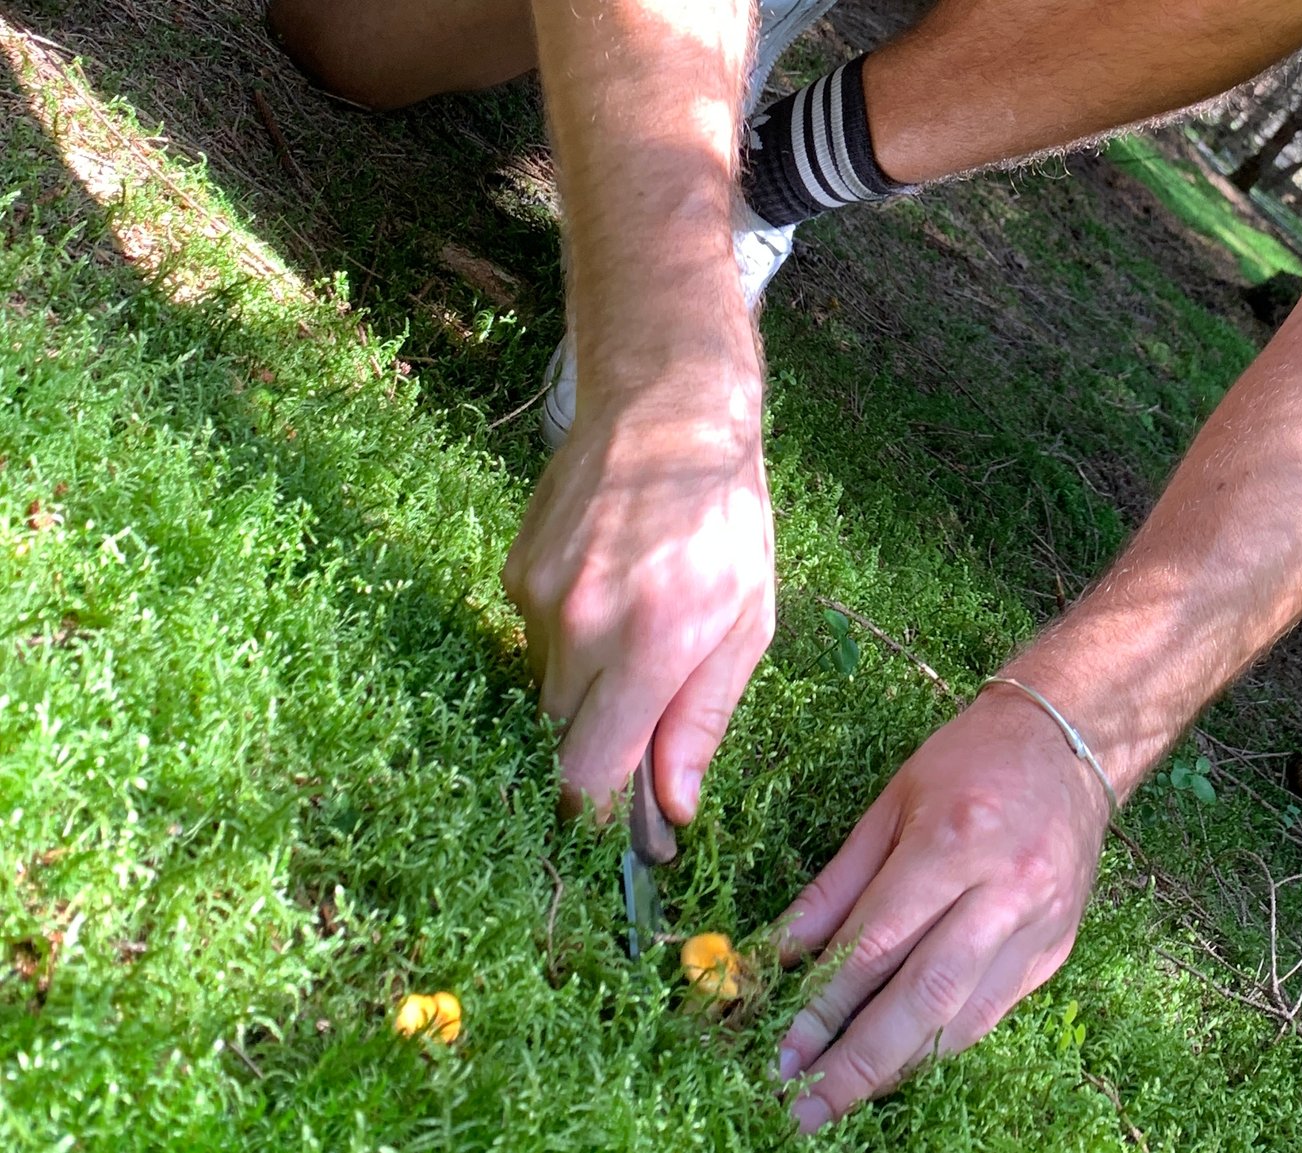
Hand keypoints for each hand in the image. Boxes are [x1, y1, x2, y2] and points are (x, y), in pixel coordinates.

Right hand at [502, 375, 773, 825]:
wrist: (667, 414)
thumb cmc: (726, 522)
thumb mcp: (746, 624)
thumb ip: (703, 719)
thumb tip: (672, 807)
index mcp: (652, 644)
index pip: (589, 771)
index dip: (598, 814)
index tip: (621, 830)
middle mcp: (583, 624)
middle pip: (563, 737)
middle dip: (599, 746)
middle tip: (645, 722)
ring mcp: (538, 596)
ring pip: (546, 689)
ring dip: (586, 688)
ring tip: (635, 629)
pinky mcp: (514, 573)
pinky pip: (533, 640)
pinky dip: (568, 640)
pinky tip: (607, 594)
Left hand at [775, 691, 1114, 1132]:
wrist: (1069, 746)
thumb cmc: (969, 762)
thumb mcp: (890, 802)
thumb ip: (837, 885)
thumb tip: (779, 952)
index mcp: (955, 842)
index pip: (878, 943)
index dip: (824, 1004)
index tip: (779, 1051)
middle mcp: (1005, 891)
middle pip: (925, 997)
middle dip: (857, 1062)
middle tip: (801, 1106)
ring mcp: (1038, 927)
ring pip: (964, 1019)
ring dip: (896, 1068)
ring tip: (839, 1097)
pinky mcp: (1055, 950)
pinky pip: (990, 1013)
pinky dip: (939, 1044)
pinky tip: (896, 1063)